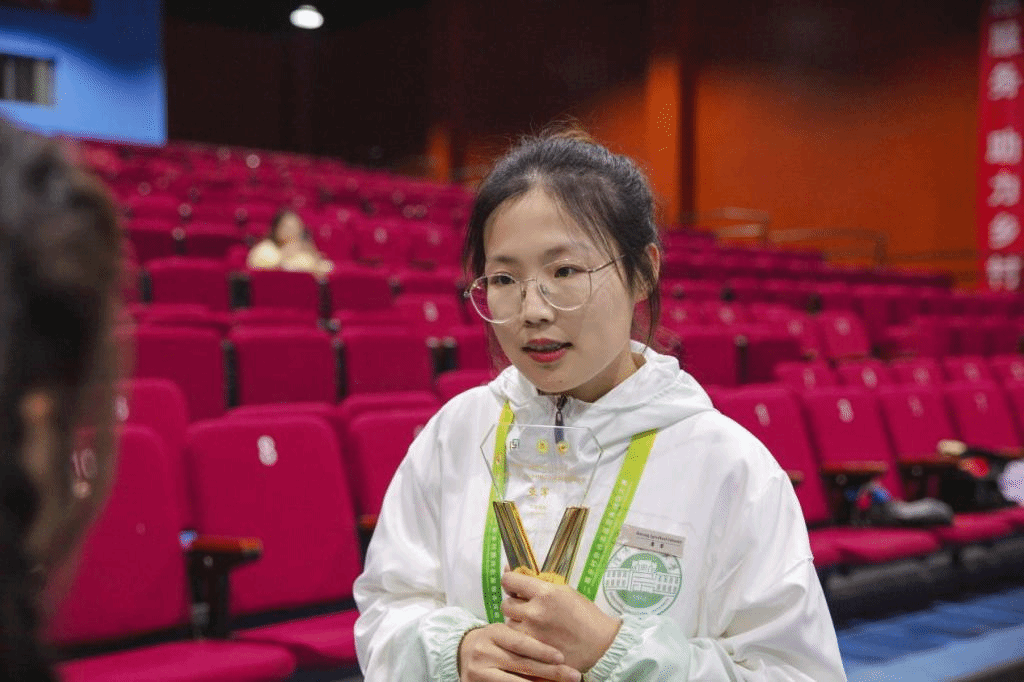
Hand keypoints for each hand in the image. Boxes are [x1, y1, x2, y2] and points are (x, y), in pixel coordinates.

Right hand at [458, 623, 581, 681]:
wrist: (463, 653)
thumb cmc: (495, 642)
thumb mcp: (505, 633)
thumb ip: (524, 637)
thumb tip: (559, 650)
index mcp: (493, 633)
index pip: (519, 642)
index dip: (541, 650)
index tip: (562, 657)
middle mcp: (484, 651)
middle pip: (521, 664)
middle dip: (550, 672)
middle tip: (574, 676)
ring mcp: (478, 671)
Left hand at [501, 570, 620, 672]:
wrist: (601, 644)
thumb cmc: (585, 615)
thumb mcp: (564, 591)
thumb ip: (539, 583)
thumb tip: (512, 570)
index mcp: (545, 592)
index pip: (509, 581)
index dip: (509, 582)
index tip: (513, 586)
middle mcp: (535, 612)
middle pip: (506, 605)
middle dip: (514, 605)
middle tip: (525, 608)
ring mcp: (532, 634)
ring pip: (509, 625)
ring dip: (517, 624)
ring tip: (532, 626)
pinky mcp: (534, 652)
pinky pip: (517, 642)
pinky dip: (522, 639)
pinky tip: (534, 638)